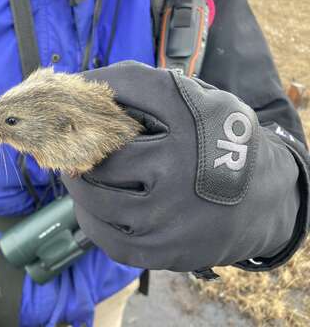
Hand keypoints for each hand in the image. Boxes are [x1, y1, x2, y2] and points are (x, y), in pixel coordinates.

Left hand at [63, 61, 302, 270]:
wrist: (264, 202)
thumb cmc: (220, 146)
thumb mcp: (204, 103)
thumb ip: (154, 92)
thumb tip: (85, 88)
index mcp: (192, 117)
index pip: (127, 86)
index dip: (93, 84)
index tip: (76, 89)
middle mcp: (179, 164)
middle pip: (102, 150)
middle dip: (78, 143)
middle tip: (70, 142)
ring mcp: (170, 213)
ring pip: (95, 196)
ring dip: (77, 182)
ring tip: (77, 173)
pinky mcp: (163, 249)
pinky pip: (104, 235)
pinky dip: (88, 217)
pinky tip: (90, 206)